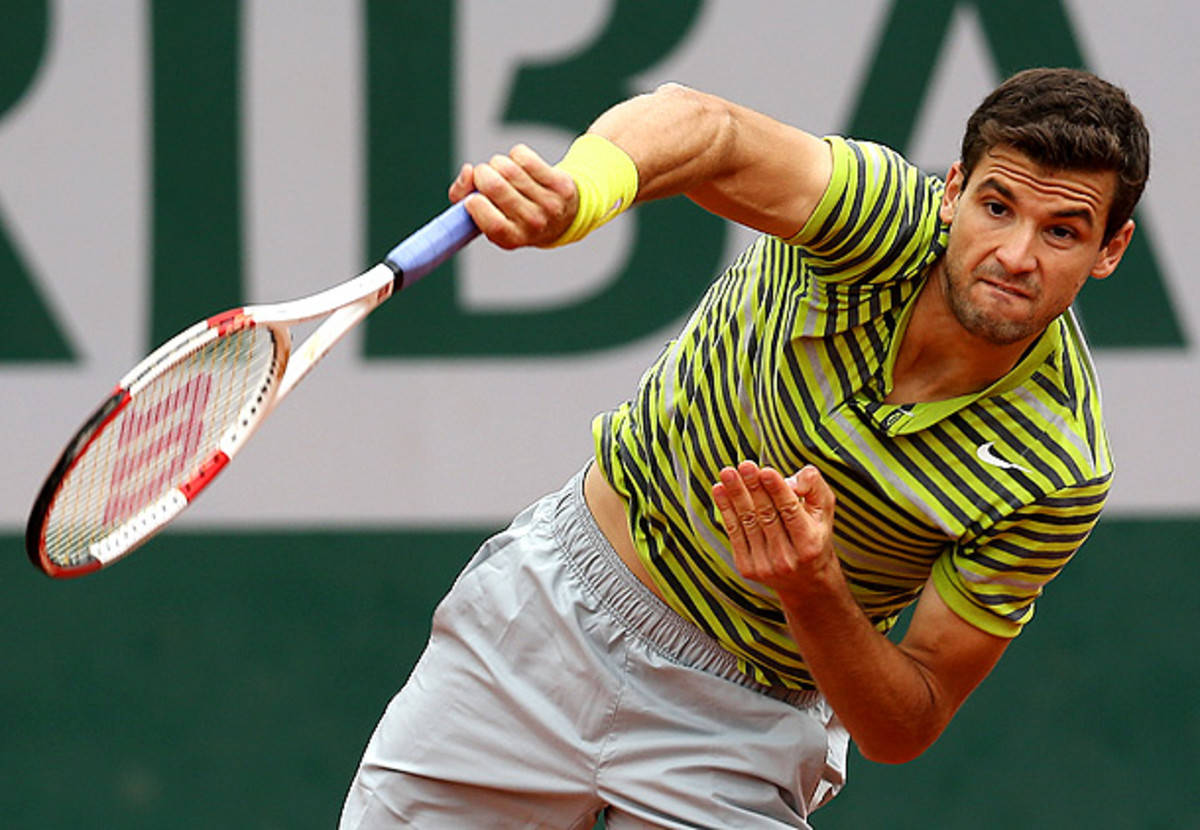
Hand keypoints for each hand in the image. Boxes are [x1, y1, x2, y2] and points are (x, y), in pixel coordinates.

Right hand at [448, 143, 578, 248]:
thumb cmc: (512, 214)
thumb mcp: (487, 218)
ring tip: (505, 174)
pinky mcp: (560, 183)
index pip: (490, 222)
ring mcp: (549, 204)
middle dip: (482, 174)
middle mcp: (533, 224)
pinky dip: (516, 156)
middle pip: (494, 185)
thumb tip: (468, 171)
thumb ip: (462, 198)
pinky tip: (522, 167)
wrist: (561, 217)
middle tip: (486, 178)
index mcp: (512, 238)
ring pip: (507, 167)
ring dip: (498, 164)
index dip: (474, 203)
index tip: (473, 198)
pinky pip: (523, 156)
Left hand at [711, 461, 839, 598]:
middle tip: (743, 465)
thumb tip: (790, 481)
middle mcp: (787, 558)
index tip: (765, 470)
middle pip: (766, 515)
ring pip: (748, 521)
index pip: (791, 512)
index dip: (777, 490)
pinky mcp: (747, 569)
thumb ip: (814, 486)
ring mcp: (765, 565)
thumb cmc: (815, 533)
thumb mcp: (824, 509)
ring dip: (735, 494)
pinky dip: (725, 510)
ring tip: (727, 472)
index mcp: (810, 543)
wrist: (805, 580)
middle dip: (753, 487)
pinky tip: (719, 490)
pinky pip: (734, 533)